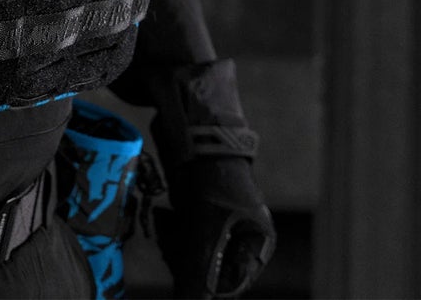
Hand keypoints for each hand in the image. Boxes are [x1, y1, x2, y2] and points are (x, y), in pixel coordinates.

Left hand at [153, 155, 274, 298]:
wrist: (198, 135)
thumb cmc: (215, 179)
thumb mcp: (208, 225)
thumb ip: (199, 267)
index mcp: (256, 244)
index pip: (231, 284)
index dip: (207, 287)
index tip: (185, 279)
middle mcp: (239, 239)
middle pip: (210, 271)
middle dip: (186, 261)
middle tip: (170, 244)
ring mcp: (217, 227)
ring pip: (192, 256)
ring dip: (175, 245)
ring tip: (166, 224)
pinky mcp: (198, 216)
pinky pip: (182, 238)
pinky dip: (171, 232)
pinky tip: (165, 217)